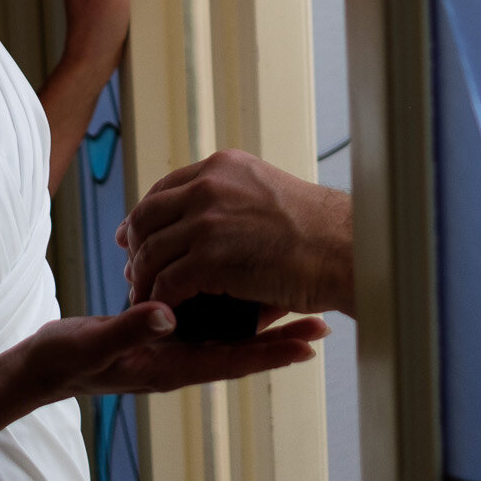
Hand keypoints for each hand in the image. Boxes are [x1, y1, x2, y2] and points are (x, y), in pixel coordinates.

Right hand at [17, 301, 328, 400]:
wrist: (41, 366)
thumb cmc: (63, 360)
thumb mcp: (93, 343)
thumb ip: (128, 328)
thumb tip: (168, 313)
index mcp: (170, 365)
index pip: (232, 360)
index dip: (272, 352)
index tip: (310, 344)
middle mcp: (179, 357)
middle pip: (241, 349)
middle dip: (282, 337)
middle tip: (324, 321)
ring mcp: (172, 346)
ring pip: (228, 332)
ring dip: (263, 320)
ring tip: (299, 301)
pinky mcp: (162, 330)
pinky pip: (206, 319)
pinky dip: (231, 305)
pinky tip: (246, 288)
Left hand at [118, 149, 354, 317]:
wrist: (346, 249)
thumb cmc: (320, 234)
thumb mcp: (268, 198)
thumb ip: (231, 208)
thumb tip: (203, 236)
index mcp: (223, 167)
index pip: (166, 188)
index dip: (146, 216)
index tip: (135, 236)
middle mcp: (209, 185)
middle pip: (147, 216)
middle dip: (135, 246)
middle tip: (134, 271)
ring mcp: (207, 220)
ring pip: (151, 251)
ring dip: (143, 278)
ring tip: (144, 298)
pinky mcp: (210, 257)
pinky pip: (166, 281)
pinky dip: (158, 300)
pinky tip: (163, 313)